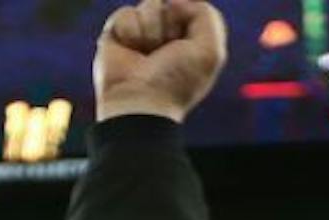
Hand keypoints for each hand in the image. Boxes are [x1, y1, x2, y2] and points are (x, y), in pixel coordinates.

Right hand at [94, 0, 225, 123]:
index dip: (190, 17)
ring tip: (146, 53)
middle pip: (171, 3)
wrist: (139, 100)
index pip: (194, 7)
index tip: (185, 43)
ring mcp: (143, 34)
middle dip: (170, 23)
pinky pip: (126, 13)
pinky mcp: (118, 34)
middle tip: (165, 51)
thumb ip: (206, 14)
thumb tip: (174, 0)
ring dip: (151, 30)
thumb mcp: (210, 50)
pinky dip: (130, 32)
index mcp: (192, 42)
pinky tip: (130, 51)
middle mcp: (168, 37)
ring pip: (150, 4)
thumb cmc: (176, 81)